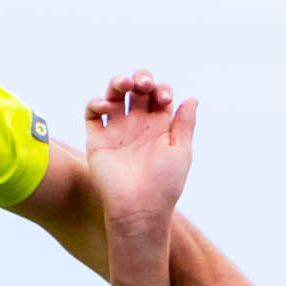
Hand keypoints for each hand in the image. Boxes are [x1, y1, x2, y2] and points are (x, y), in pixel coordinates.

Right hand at [85, 73, 195, 226]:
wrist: (139, 208)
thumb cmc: (164, 184)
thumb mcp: (181, 151)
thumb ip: (185, 123)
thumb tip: (193, 98)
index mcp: (159, 127)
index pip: (158, 95)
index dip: (161, 88)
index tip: (164, 98)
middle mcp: (138, 126)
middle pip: (136, 90)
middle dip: (141, 78)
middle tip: (143, 84)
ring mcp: (117, 131)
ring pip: (113, 95)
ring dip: (118, 82)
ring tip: (125, 84)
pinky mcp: (98, 140)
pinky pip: (92, 114)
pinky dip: (96, 103)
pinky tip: (106, 106)